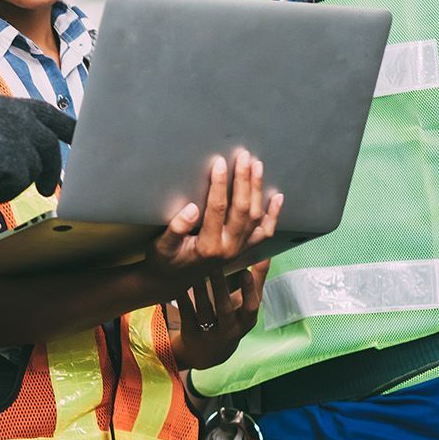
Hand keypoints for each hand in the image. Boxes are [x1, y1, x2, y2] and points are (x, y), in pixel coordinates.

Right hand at [0, 95, 75, 204]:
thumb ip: (6, 129)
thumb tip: (27, 154)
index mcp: (10, 106)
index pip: (48, 114)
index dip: (66, 126)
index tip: (78, 136)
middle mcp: (19, 118)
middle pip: (50, 147)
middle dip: (51, 171)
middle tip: (47, 190)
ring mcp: (18, 138)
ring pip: (34, 169)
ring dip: (16, 185)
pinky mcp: (13, 161)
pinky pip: (19, 185)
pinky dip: (4, 193)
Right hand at [150, 149, 283, 281]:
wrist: (171, 282)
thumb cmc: (163, 261)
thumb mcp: (161, 246)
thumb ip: (176, 229)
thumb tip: (192, 209)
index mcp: (208, 246)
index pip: (217, 208)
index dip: (219, 184)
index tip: (219, 163)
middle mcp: (229, 248)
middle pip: (241, 209)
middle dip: (244, 181)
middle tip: (243, 157)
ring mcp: (239, 249)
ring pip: (255, 217)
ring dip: (257, 190)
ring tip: (257, 166)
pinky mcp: (243, 249)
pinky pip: (264, 232)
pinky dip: (273, 215)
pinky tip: (277, 197)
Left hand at [166, 262, 265, 370]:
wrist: (208, 353)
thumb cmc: (232, 320)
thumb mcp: (247, 306)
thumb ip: (257, 281)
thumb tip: (267, 255)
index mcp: (245, 321)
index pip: (251, 307)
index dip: (249, 291)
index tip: (245, 272)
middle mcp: (228, 330)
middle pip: (224, 308)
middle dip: (220, 287)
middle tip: (215, 265)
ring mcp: (209, 333)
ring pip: (204, 310)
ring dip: (200, 289)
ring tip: (195, 269)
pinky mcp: (190, 333)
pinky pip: (186, 313)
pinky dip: (183, 297)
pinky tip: (179, 282)